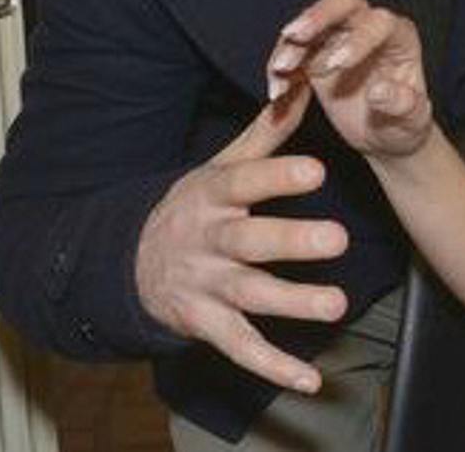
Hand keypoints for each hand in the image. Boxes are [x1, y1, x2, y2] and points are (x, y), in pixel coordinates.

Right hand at [135, 85, 348, 393]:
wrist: (127, 263)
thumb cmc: (195, 207)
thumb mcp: (219, 167)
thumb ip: (266, 133)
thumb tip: (304, 85)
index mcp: (213, 196)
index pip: (245, 182)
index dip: (278, 177)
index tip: (316, 171)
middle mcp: (209, 242)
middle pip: (250, 242)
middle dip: (291, 241)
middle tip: (337, 239)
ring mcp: (206, 286)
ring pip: (250, 296)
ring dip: (294, 302)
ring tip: (336, 305)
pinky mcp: (206, 325)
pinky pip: (241, 348)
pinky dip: (274, 367)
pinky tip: (310, 379)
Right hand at [269, 0, 434, 159]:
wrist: (386, 136)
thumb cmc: (405, 124)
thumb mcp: (412, 120)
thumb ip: (400, 104)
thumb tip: (379, 91)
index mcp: (399, 37)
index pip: (378, 22)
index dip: (358, 38)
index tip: (338, 65)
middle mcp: (369, 29)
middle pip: (343, 4)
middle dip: (317, 16)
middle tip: (295, 36)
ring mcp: (340, 39)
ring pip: (311, 26)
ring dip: (291, 45)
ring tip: (280, 71)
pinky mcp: (316, 56)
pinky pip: (293, 53)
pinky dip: (280, 68)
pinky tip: (277, 91)